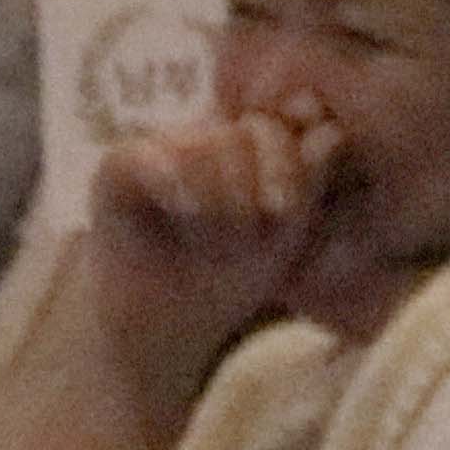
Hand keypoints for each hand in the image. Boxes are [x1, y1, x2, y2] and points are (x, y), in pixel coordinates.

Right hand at [86, 109, 342, 404]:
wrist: (163, 324)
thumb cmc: (229, 278)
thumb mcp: (285, 237)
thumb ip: (309, 183)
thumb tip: (330, 131)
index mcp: (254, 145)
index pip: (288, 125)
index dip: (292, 159)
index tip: (283, 209)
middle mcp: (211, 134)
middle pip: (257, 131)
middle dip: (263, 186)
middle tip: (250, 237)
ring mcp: (165, 144)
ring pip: (208, 145)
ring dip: (220, 203)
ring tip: (209, 244)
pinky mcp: (120, 164)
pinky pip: (152, 156)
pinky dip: (174, 183)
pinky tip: (184, 209)